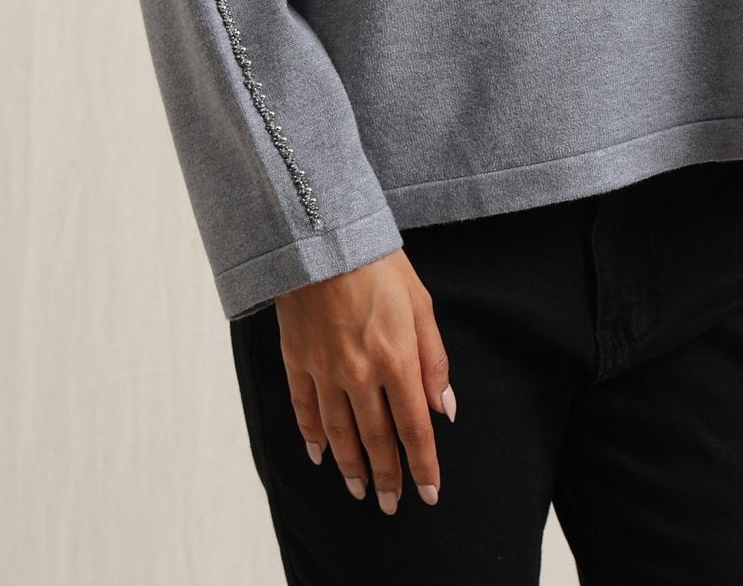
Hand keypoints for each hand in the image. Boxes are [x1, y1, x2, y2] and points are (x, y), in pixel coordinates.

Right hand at [273, 247, 457, 514]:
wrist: (323, 237)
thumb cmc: (379, 265)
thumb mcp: (421, 303)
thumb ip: (434, 359)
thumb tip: (444, 409)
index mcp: (396, 360)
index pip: (413, 428)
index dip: (422, 465)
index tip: (429, 493)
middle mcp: (359, 374)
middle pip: (375, 439)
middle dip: (386, 477)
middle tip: (390, 505)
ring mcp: (325, 370)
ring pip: (339, 433)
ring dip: (350, 466)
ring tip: (359, 490)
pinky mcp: (298, 360)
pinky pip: (305, 408)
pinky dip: (312, 435)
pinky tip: (318, 454)